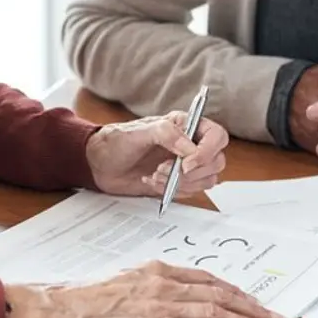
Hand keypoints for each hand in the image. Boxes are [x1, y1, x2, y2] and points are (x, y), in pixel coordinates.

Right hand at [3, 261, 283, 317]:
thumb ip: (152, 284)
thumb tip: (176, 296)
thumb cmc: (86, 297)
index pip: (207, 279)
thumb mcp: (124, 280)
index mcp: (158, 269)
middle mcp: (164, 284)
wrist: (62, 310)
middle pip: (219, 293)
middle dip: (251, 305)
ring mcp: (160, 306)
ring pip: (215, 310)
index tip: (253, 300)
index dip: (235, 290)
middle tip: (274, 315)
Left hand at [86, 111, 228, 198]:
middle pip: (217, 161)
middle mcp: (190, 144)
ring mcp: (185, 165)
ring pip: (207, 179)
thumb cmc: (116, 141)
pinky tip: (151, 181)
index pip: (217, 136)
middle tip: (165, 169)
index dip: (208, 151)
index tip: (187, 163)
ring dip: (182, 183)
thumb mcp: (139, 132)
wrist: (100, 164)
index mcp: (185, 125)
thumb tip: (190, 149)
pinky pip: (191, 192)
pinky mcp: (178, 183)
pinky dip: (172, 191)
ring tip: (155, 175)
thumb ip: (167, 134)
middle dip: (192, 171)